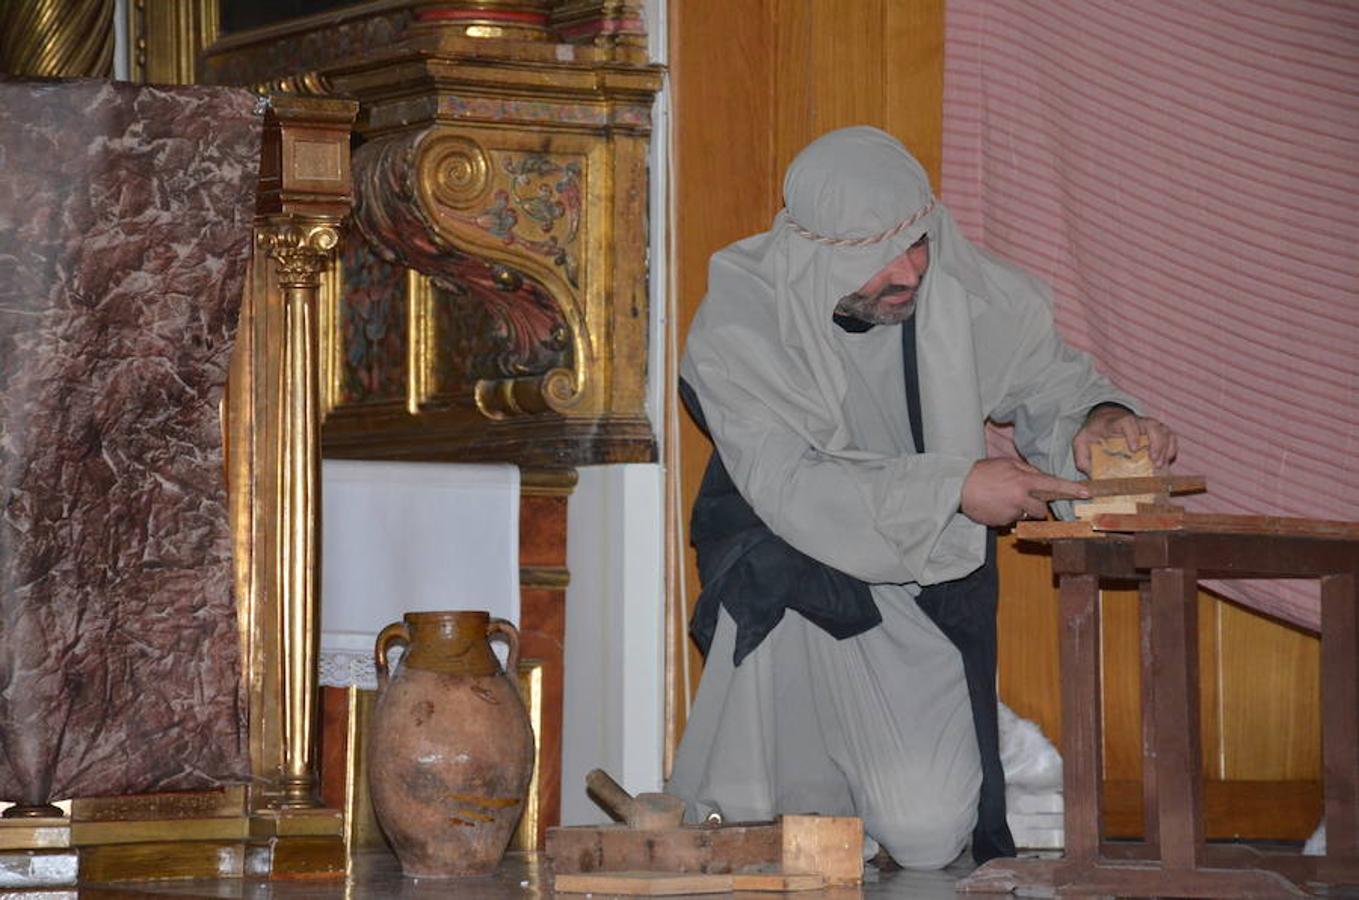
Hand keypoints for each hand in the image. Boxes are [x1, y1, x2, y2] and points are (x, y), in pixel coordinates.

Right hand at [961, 458, 1090, 526]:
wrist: (957, 487)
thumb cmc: (982, 472)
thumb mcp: (1006, 464)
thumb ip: (1027, 471)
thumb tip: (1042, 478)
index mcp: (1023, 481)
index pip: (1053, 485)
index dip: (1071, 489)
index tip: (1086, 493)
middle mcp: (1020, 499)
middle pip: (1041, 509)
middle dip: (1036, 505)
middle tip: (1021, 496)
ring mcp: (1011, 513)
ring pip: (1025, 515)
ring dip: (1019, 509)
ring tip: (1002, 499)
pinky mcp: (1001, 523)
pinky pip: (1010, 520)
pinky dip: (1006, 514)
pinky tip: (994, 505)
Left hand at [1073, 406, 1177, 472]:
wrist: (1103, 422)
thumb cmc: (1093, 433)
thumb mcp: (1081, 442)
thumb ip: (1082, 456)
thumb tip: (1090, 473)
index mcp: (1116, 422)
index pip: (1128, 422)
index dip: (1132, 434)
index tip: (1133, 449)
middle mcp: (1136, 421)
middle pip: (1152, 425)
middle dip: (1156, 442)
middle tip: (1154, 461)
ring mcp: (1147, 426)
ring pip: (1163, 430)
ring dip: (1166, 446)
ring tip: (1161, 464)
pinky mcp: (1155, 433)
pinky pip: (1170, 435)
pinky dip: (1172, 446)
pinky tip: (1168, 459)